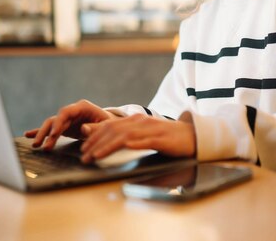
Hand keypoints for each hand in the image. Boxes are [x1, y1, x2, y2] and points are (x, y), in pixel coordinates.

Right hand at [23, 100, 113, 149]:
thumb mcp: (106, 125)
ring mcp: (67, 119)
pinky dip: (40, 132)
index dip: (58, 123)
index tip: (53, 135)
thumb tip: (83, 128)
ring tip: (36, 145)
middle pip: (55, 119)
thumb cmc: (109, 124)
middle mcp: (72, 111)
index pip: (66, 112)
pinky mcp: (64, 126)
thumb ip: (95, 127)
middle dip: (47, 132)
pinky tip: (28, 135)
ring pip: (51, 124)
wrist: (110, 125)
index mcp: (82, 107)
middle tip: (41, 144)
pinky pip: (50, 129)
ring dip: (43, 134)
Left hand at [79, 114, 195, 162]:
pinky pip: (141, 141)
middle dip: (95, 142)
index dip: (94, 136)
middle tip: (83, 155)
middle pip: (112, 129)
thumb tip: (106, 140)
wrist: (192, 136)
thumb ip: (126, 135)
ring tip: (94, 156)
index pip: (110, 125)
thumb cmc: (167, 138)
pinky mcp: (160, 138)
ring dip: (106, 146)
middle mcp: (141, 121)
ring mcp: (150, 129)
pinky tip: (119, 149)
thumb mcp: (144, 135)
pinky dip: (127, 144)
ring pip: (123, 135)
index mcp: (136, 120)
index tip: (83, 147)